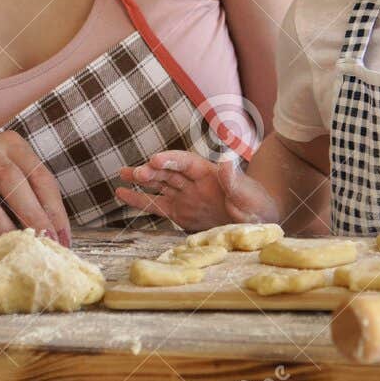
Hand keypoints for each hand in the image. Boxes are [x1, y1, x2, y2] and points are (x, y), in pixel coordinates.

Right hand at [0, 131, 71, 246]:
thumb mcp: (10, 187)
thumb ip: (31, 203)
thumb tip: (55, 240)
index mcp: (12, 145)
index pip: (39, 175)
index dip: (52, 209)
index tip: (59, 240)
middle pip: (9, 176)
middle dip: (28, 212)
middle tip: (40, 242)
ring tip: (7, 243)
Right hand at [113, 150, 279, 231]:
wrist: (257, 222)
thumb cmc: (256, 205)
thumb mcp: (248, 194)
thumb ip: (234, 179)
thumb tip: (226, 159)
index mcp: (208, 173)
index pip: (185, 162)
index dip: (170, 160)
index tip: (155, 160)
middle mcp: (193, 182)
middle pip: (168, 173)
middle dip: (152, 172)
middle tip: (136, 172)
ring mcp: (185, 196)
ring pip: (159, 186)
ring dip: (141, 181)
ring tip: (121, 175)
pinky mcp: (180, 213)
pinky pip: (157, 206)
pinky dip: (140, 200)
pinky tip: (122, 193)